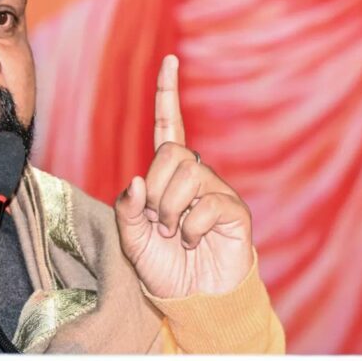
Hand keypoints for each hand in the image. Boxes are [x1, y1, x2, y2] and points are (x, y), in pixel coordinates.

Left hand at [115, 55, 253, 297]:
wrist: (194, 300)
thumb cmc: (164, 267)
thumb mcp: (132, 238)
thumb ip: (126, 208)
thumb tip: (138, 179)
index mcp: (169, 175)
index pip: (170, 126)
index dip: (168, 94)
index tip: (169, 60)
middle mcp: (196, 175)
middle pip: (171, 153)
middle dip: (156, 192)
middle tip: (160, 224)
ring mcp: (217, 191)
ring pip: (187, 177)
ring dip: (171, 213)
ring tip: (177, 236)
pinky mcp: (234, 212)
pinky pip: (207, 205)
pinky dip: (191, 230)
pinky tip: (195, 243)